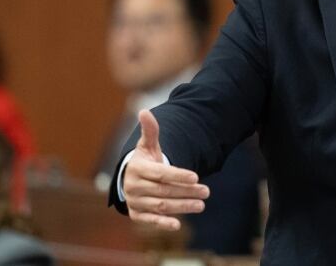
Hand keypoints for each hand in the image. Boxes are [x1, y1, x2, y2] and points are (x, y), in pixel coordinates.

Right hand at [123, 109, 209, 230]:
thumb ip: (151, 130)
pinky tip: (178, 224)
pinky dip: (162, 223)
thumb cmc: (144, 160)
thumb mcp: (147, 145)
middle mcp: (134, 186)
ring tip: (201, 204)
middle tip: (207, 191)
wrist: (129, 178)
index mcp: (138, 168)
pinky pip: (149, 220)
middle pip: (164, 191)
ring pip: (161, 206)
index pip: (161, 173)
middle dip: (187, 192)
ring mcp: (135, 201)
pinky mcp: (136, 214)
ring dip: (182, 206)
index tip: (196, 177)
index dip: (178, 175)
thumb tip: (144, 110)